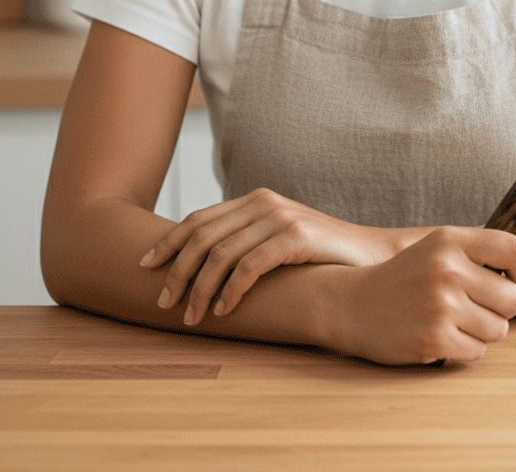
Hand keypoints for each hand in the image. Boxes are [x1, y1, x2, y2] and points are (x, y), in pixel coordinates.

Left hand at [139, 187, 397, 326]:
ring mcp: (280, 217)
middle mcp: (263, 203)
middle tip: (164, 302)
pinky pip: (250, 265)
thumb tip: (199, 266)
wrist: (370, 254)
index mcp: (254, 200)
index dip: (168, 243)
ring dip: (201, 288)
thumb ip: (246, 242)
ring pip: (221, 253)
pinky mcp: (297, 237)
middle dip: (177, 271)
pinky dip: (231, 290)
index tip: (144, 267)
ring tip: (192, 316)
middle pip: (202, 235)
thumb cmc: (320, 255)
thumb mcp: (277, 240)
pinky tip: (225, 310)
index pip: (199, 219)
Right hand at [326, 223, 515, 366]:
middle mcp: (447, 269)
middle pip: (514, 299)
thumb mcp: (438, 247)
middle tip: (477, 306)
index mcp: (450, 241)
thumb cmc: (403, 276)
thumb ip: (483, 244)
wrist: (352, 305)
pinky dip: (465, 350)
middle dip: (501, 308)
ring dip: (482, 331)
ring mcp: (441, 305)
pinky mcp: (434, 339)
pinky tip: (443, 336)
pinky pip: (477, 352)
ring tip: (455, 320)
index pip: (515, 250)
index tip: (515, 279)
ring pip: (498, 329)